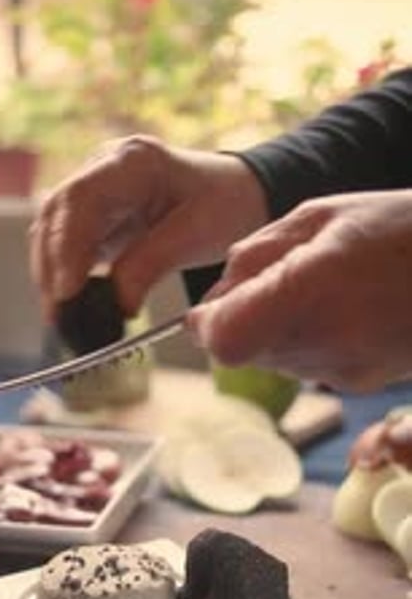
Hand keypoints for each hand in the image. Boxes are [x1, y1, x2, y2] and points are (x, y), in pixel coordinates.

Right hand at [29, 135, 267, 320]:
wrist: (235, 196)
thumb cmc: (223, 204)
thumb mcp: (196, 233)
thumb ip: (151, 265)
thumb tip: (118, 306)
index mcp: (132, 160)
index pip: (81, 199)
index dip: (66, 246)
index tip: (67, 291)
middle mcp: (103, 168)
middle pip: (56, 215)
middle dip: (52, 267)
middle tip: (59, 315)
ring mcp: (94, 190)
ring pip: (52, 231)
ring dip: (52, 275)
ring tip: (62, 318)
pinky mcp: (94, 216)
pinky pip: (66, 245)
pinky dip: (64, 275)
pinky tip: (71, 307)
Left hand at [188, 190, 411, 390]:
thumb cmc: (398, 227)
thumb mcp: (319, 216)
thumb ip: (254, 257)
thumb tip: (211, 302)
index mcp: (313, 287)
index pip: (226, 340)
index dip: (207, 326)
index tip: (209, 307)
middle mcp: (328, 340)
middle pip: (242, 353)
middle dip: (237, 321)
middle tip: (269, 282)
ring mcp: (345, 368)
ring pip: (269, 361)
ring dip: (269, 330)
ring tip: (312, 289)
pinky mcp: (357, 383)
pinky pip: (302, 366)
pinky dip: (300, 342)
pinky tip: (335, 311)